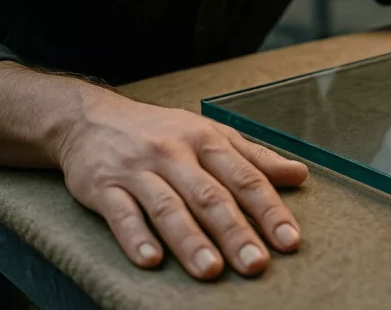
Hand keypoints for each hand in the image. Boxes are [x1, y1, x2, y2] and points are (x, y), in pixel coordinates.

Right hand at [56, 90, 307, 278]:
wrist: (90, 118)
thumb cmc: (162, 131)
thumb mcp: (211, 134)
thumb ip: (255, 157)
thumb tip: (300, 174)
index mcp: (207, 140)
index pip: (245, 177)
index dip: (270, 210)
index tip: (289, 241)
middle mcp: (174, 153)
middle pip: (210, 196)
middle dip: (236, 232)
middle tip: (256, 264)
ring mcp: (138, 170)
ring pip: (168, 207)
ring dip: (190, 240)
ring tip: (211, 271)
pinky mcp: (102, 187)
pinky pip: (121, 214)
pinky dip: (136, 237)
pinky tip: (151, 260)